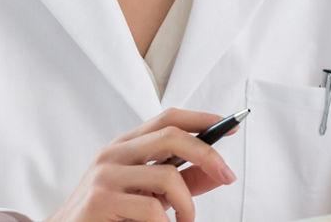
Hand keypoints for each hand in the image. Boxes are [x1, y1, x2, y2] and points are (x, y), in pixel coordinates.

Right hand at [42, 108, 238, 221]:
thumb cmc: (109, 214)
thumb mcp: (148, 195)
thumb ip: (181, 183)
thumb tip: (218, 173)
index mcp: (125, 146)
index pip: (167, 118)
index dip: (201, 119)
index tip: (229, 126)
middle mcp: (113, 153)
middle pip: (172, 136)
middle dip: (208, 154)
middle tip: (227, 176)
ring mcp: (104, 175)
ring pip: (168, 177)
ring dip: (188, 206)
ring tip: (184, 221)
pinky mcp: (101, 200)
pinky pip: (153, 210)